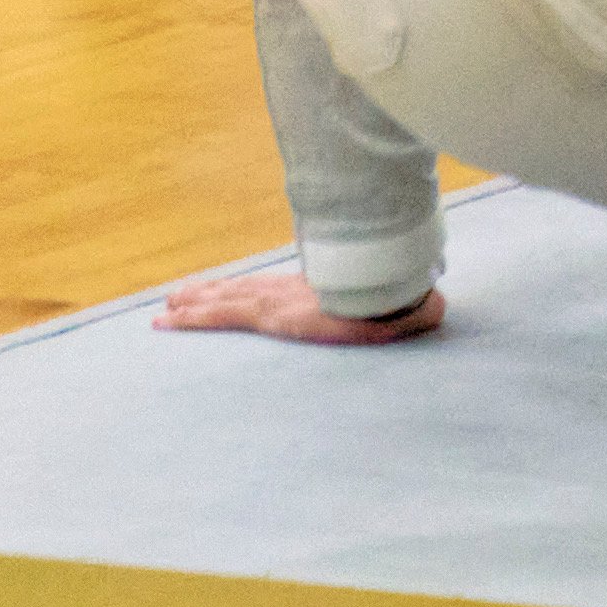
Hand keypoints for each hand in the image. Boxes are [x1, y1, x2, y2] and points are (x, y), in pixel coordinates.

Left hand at [154, 268, 445, 344]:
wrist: (392, 291)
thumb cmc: (405, 298)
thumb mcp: (410, 307)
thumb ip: (415, 309)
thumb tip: (439, 306)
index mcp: (317, 290)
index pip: (274, 288)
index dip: (249, 287)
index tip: (229, 288)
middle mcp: (290, 290)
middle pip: (241, 289)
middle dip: (210, 292)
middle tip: (179, 294)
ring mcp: (276, 300)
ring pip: (222, 300)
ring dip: (192, 303)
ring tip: (167, 305)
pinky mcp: (268, 315)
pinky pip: (220, 317)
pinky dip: (190, 318)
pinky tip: (167, 319)